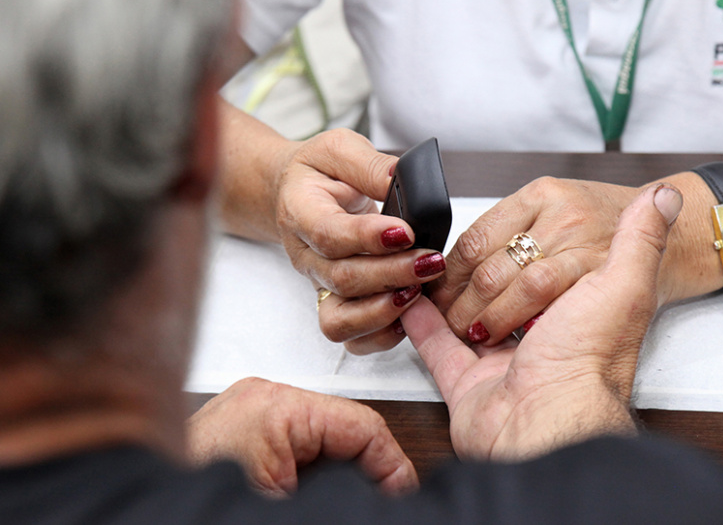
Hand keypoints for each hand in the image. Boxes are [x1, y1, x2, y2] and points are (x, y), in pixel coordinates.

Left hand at [186, 377, 418, 495]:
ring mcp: (251, 410)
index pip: (363, 425)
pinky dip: (313, 469)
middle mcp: (263, 397)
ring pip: (323, 436)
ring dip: (341, 470)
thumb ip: (337, 493)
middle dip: (367, 469)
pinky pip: (297, 442)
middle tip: (378, 501)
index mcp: (275, 407)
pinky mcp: (242, 426)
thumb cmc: (189, 499)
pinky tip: (311, 492)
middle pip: (345, 428)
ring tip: (341, 498)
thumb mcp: (280, 501)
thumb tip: (382, 495)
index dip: (392, 466)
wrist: (134, 511)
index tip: (403, 496)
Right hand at [274, 129, 446, 353]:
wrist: (296, 194)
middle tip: (431, 262)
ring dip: (384, 311)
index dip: (367, 237)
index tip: (407, 231)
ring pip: (340, 318)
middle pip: (343, 278)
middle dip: (392, 274)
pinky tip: (408, 317)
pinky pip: (349, 337)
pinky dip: (379, 336)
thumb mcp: (338, 150)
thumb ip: (368, 165)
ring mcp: (318, 284)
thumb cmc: (319, 172)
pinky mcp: (334, 303)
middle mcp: (305, 255)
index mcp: (299, 211)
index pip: (329, 232)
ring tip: (419, 291)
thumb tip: (400, 179)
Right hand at [403, 185, 681, 459]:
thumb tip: (666, 198)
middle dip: (482, 274)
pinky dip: (421, 323)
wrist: (551, 424)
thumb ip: (640, 237)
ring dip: (450, 293)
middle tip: (465, 253)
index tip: (517, 230)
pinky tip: (411, 301)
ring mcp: (503, 363)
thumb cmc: (589, 361)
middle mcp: (543, 340)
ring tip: (432, 268)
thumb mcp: (624, 282)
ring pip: (469, 317)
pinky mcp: (468, 385)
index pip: (543, 268)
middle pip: (502, 292)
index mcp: (578, 312)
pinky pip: (437, 348)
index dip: (525, 249)